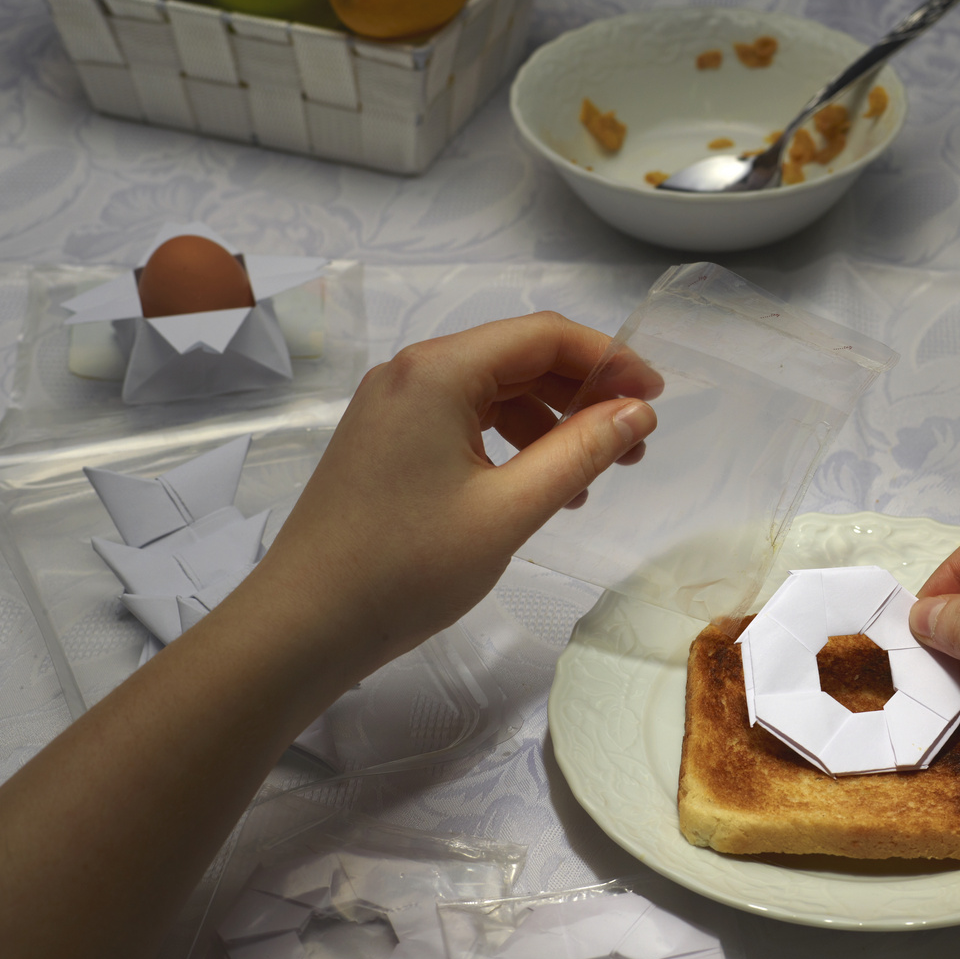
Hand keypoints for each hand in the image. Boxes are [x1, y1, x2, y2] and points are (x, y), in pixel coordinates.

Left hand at [241, 310, 658, 676]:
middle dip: (583, 393)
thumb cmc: (407, 566)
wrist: (304, 623)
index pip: (543, 335)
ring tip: (592, 477)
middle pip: (519, 357)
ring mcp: (393, 406)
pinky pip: (464, 419)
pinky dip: (511, 442)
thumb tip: (637, 413)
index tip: (655, 398)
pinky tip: (538, 487)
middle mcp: (412, 373)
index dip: (608, 359)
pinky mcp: (385, 441)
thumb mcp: (510, 510)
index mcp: (439, 372)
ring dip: (550, 422)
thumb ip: (580, 453)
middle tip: (634, 445)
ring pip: (493, 391)